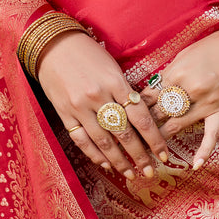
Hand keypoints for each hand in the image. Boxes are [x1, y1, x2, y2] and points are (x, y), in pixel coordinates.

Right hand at [36, 31, 168, 179]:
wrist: (53, 45)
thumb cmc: (88, 53)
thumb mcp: (112, 67)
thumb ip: (125, 91)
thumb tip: (142, 118)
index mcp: (115, 82)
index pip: (141, 117)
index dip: (154, 139)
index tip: (164, 155)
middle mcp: (98, 96)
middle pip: (124, 134)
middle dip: (139, 156)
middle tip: (150, 172)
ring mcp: (80, 107)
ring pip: (103, 141)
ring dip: (119, 161)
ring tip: (130, 173)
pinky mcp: (64, 114)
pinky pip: (81, 140)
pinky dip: (94, 154)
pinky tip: (105, 163)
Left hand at [141, 26, 218, 170]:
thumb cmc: (216, 45)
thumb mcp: (187, 53)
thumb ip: (170, 72)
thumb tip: (155, 87)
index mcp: (178, 72)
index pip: (152, 94)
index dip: (138, 105)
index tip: (127, 115)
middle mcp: (191, 90)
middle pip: (161, 111)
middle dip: (145, 122)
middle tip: (130, 134)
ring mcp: (207, 102)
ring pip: (178, 124)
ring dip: (161, 137)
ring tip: (146, 149)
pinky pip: (212, 134)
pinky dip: (204, 150)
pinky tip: (195, 165)